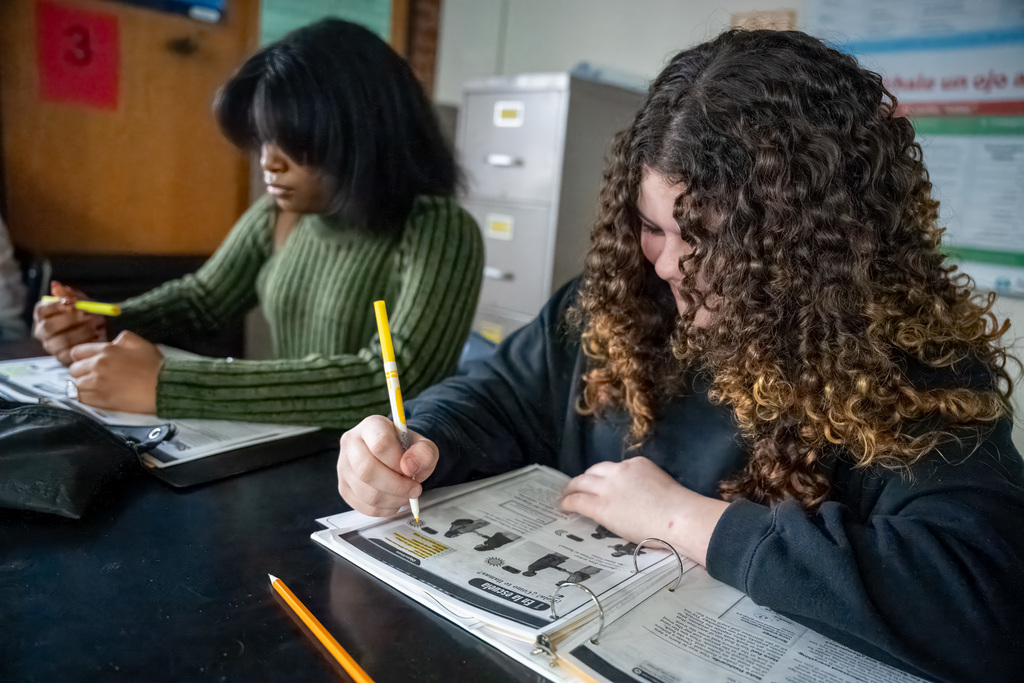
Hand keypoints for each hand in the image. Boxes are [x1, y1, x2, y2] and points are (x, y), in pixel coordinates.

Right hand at [33, 281, 106, 364]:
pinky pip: (71, 352)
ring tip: (95, 325)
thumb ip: (69, 294)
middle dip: (70, 319)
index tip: (70, 303)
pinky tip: (96, 336)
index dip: (54, 306)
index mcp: (43, 316)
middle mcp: (43, 331)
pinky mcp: (63, 358)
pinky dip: (85, 343)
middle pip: (49, 326)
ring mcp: (51, 346)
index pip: (41, 310)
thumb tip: (56, 285)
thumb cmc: (87, 314)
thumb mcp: (81, 301)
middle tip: (86, 314)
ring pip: (61, 340)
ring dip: (81, 331)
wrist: (101, 332)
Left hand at [68, 331, 161, 413]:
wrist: (164, 387)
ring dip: (83, 387)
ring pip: (75, 385)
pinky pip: (82, 400)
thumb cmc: (156, 366)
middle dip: (82, 373)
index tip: (88, 364)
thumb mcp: (141, 343)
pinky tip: (97, 398)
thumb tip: (113, 343)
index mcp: (106, 350)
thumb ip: (123, 339)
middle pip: (74, 370)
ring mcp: (97, 384)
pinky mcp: (101, 400)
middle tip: (94, 377)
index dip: (82, 358)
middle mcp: (97, 365)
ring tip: (97, 389)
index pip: (77, 353)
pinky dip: (86, 399)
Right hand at [337, 415, 438, 516]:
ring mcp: (343, 466)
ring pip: (366, 492)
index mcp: (371, 426)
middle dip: (396, 486)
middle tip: (414, 489)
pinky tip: (394, 500)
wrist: (395, 457)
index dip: (399, 463)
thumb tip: (408, 467)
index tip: (411, 471)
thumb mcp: (424, 446)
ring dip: (393, 500)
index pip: (381, 444)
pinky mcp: (344, 487)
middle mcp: (351, 443)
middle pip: (367, 470)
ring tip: (406, 495)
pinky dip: (384, 509)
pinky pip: (363, 506)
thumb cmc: (407, 449)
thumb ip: (423, 452)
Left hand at [560, 456, 728, 566]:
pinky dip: (568, 502)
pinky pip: (578, 501)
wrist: (678, 518)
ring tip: (565, 495)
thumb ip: (647, 488)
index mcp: (638, 464)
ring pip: (581, 483)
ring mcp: (608, 487)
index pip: (615, 469)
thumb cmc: (680, 511)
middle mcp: (620, 471)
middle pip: (594, 471)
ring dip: (571, 488)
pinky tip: (563, 507)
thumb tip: (641, 501)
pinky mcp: (601, 506)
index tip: (601, 484)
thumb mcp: (662, 487)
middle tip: (577, 487)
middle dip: (584, 479)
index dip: (605, 477)